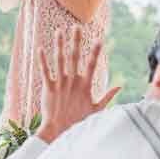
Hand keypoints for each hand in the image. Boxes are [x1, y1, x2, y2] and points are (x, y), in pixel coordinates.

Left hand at [35, 27, 120, 143]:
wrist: (60, 131)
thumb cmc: (78, 121)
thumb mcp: (97, 109)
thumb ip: (108, 97)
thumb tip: (119, 87)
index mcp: (85, 86)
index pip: (92, 65)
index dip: (96, 52)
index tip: (100, 39)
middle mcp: (73, 82)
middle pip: (75, 57)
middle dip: (76, 41)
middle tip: (76, 27)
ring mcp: (60, 84)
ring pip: (60, 61)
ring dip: (59, 45)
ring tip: (59, 32)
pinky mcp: (49, 88)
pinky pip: (45, 72)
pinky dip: (43, 60)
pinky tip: (40, 48)